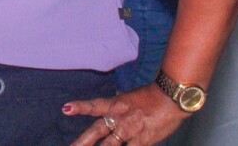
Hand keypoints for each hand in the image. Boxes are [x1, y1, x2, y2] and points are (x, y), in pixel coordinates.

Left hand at [64, 84, 187, 144]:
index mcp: (115, 104)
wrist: (172, 98)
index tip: (65, 109)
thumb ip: (116, 105)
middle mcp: (119, 118)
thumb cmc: (151, 97)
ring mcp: (130, 131)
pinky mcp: (143, 140)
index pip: (94, 106)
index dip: (80, 107)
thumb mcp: (128, 98)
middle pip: (97, 131)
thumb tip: (108, 107)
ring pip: (111, 145)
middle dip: (83, 142)